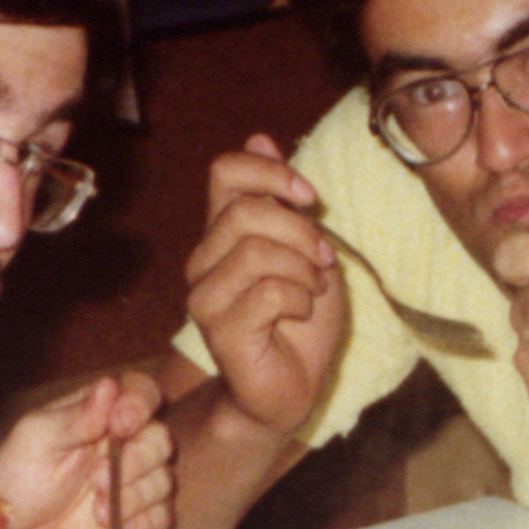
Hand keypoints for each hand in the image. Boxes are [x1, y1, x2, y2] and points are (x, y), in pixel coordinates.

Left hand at [0, 371, 169, 528]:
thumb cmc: (17, 481)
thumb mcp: (37, 440)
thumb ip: (76, 416)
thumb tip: (111, 385)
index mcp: (102, 418)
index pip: (142, 392)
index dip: (140, 403)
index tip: (121, 424)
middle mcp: (126, 448)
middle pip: (161, 438)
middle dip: (136, 458)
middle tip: (96, 478)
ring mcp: (135, 488)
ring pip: (164, 480)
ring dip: (133, 495)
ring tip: (94, 511)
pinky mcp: (139, 526)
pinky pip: (163, 519)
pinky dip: (144, 524)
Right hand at [183, 136, 349, 437]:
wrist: (292, 390)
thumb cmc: (301, 322)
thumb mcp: (306, 250)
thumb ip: (284, 203)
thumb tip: (260, 138)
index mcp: (223, 232)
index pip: (224, 171)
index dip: (271, 173)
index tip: (308, 198)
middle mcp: (204, 260)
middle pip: (244, 212)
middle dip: (300, 232)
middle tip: (324, 260)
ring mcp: (205, 296)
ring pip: (253, 251)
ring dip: (302, 270)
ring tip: (312, 291)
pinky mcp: (217, 331)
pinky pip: (266, 292)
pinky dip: (299, 299)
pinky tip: (300, 315)